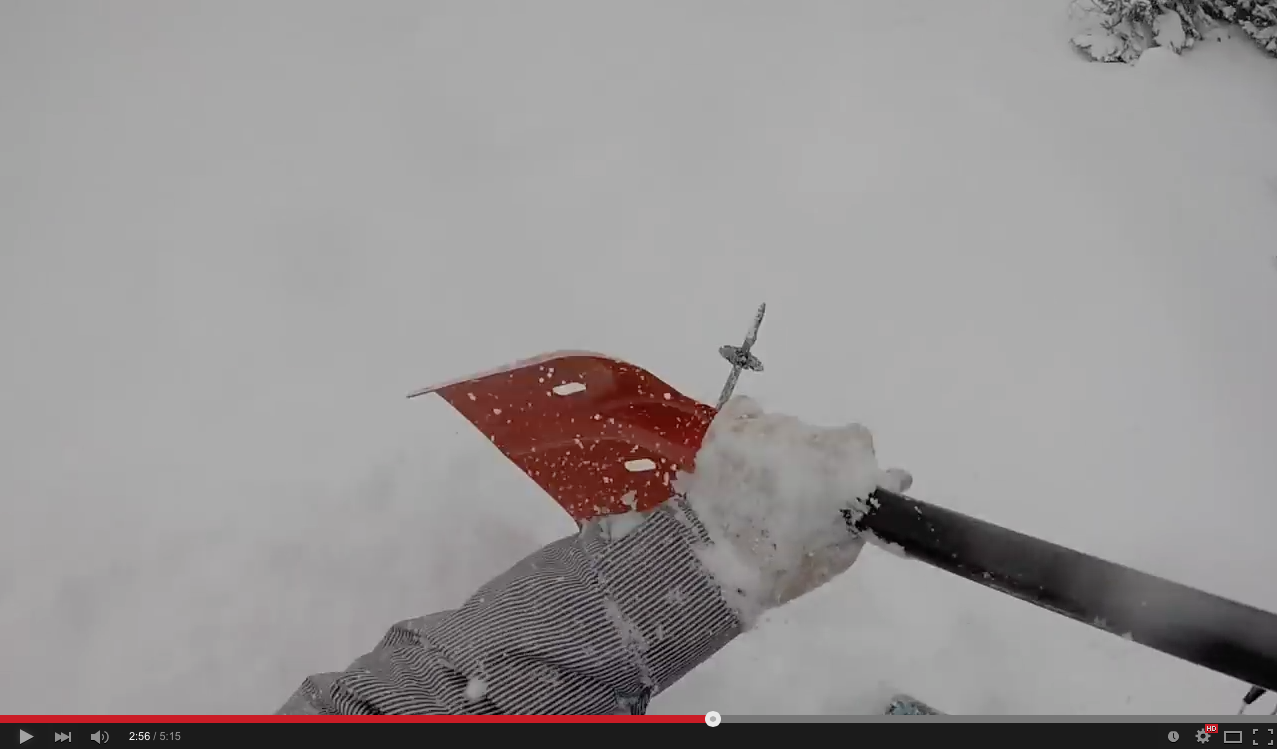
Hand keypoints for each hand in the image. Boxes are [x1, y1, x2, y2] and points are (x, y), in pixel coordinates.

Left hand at [677, 395, 910, 622]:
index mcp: (844, 464)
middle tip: (796, 497)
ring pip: (787, 428)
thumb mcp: (842, 550)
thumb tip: (889, 481)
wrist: (714, 564)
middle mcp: (810, 436)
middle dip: (816, 462)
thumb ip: (870, 510)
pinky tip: (744, 456)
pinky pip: (749, 410)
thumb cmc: (786, 566)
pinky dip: (751, 427)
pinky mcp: (730, 425)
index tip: (840, 490)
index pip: (862, 446)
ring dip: (782, 449)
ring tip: (760, 487)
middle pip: (824, 437)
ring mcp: (768, 427)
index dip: (854, 468)